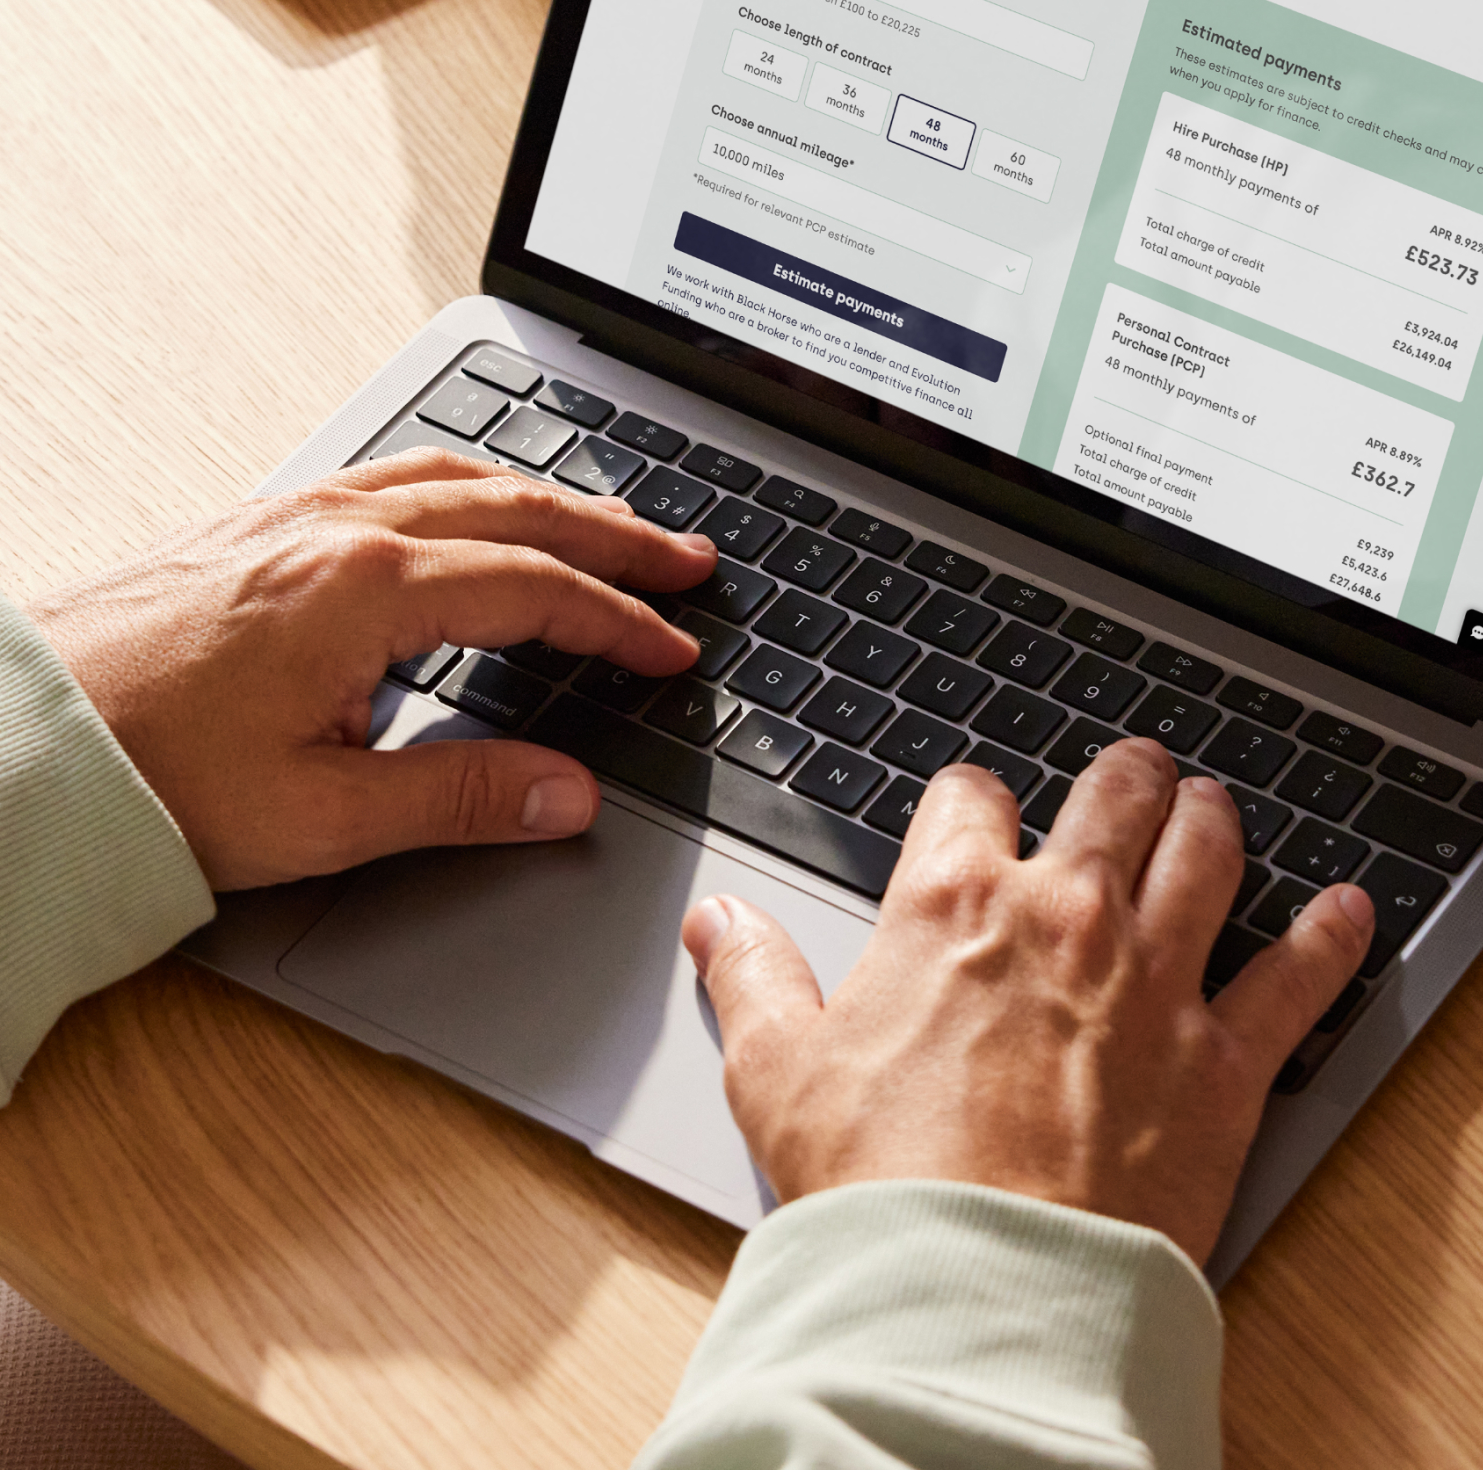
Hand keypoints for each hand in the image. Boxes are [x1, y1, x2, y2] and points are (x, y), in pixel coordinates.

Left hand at [32, 449, 714, 888]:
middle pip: (507, 507)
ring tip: (598, 522)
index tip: (674, 647)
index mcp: (365, 588)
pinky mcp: (248, 525)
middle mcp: (331, 528)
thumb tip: (566, 792)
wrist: (13, 733)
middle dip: (607, 532)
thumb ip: (458, 800)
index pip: (532, 588)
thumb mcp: (320, 816)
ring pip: (445, 476)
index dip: (617, 621)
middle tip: (683, 554)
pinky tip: (459, 508)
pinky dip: (456, 486)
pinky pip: (383, 477)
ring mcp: (285, 514)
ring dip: (536, 496)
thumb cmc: (145, 773)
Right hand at [681, 739, 1372, 1261]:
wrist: (977, 1285)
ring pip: (1206, 853)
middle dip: (1121, 776)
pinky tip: (1343, 911)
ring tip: (1212, 808)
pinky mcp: (1224, 1061)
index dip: (970, 800)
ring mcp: (1152, 980)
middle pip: (1110, 797)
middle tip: (1129, 775)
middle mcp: (1060, 916)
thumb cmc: (877, 1182)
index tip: (974, 816)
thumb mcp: (775, 1068)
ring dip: (1211, 819)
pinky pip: (1297, 978)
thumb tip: (717, 920)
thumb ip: (750, 974)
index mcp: (947, 903)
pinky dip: (1328, 937)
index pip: (969, 796)